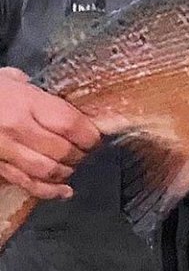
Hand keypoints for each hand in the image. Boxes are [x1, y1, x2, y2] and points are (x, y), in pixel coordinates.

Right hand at [0, 67, 100, 198]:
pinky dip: (49, 191)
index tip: (96, 136)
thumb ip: (39, 92)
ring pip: (47, 170)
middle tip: (86, 151)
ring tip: (72, 165)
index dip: (90, 134)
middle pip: (63, 150)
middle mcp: (17, 128)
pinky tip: (64, 192)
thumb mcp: (12, 79)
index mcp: (26, 102)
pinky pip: (26, 183)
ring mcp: (4, 150)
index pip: (70, 124)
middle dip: (81, 154)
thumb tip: (65, 101)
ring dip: (67, 171)